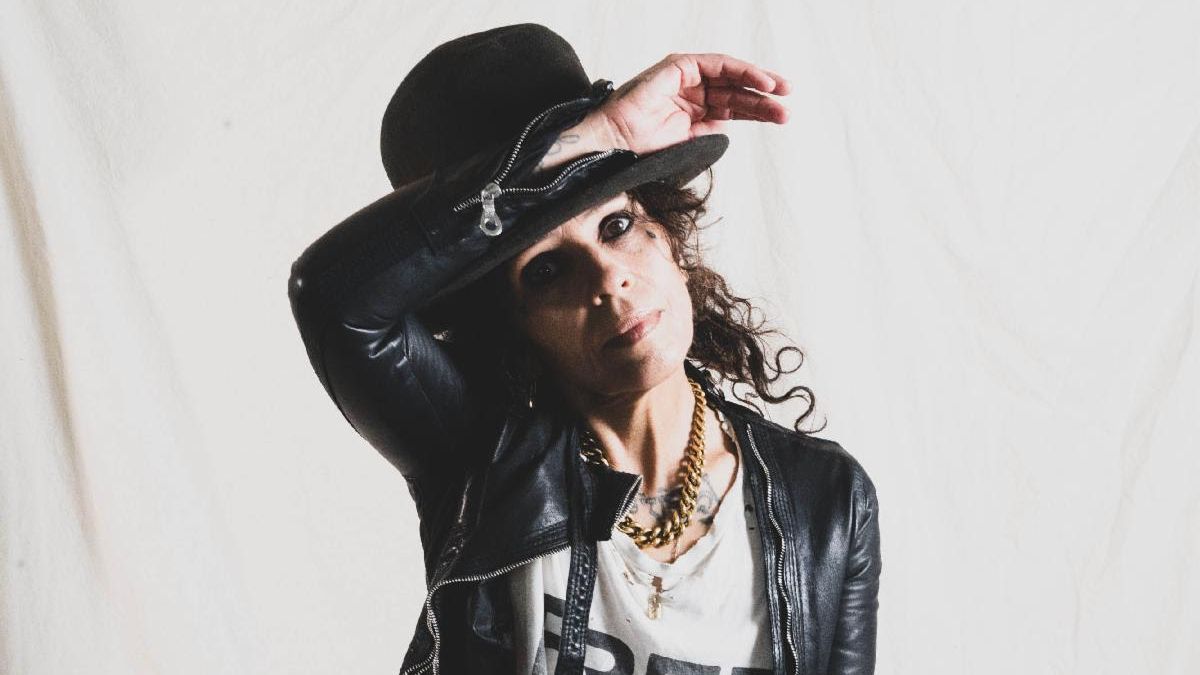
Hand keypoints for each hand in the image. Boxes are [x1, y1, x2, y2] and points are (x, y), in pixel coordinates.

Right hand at [595, 52, 790, 154]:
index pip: (733, 107)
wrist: (617, 144)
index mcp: (694, 110)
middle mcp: (693, 91)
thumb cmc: (643, 148)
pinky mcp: (679, 66)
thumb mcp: (689, 142)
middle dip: (764, 97)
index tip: (781, 115)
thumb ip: (711, 132)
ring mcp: (686, 77)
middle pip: (736, 91)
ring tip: (781, 92)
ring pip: (731, 76)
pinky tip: (760, 83)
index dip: (757, 110)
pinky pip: (717, 64)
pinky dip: (741, 71)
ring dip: (758, 82)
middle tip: (787, 104)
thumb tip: (732, 127)